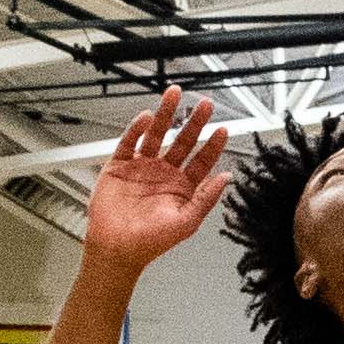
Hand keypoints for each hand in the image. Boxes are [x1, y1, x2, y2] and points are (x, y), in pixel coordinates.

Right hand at [82, 93, 233, 271]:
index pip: (202, 160)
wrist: (116, 249)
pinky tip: (147, 118)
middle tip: (205, 104)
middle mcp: (163, 173)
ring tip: (174, 94)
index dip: (213, 145)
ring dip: (166, 114)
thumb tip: (227, 178)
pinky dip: (136, 129)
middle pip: (182, 141)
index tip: (223, 129)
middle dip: (194, 122)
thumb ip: (207, 199)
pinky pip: (129, 142)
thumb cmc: (151, 242)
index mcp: (182, 187)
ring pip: (156, 134)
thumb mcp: (186, 222)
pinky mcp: (119, 166)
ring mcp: (142, 167)